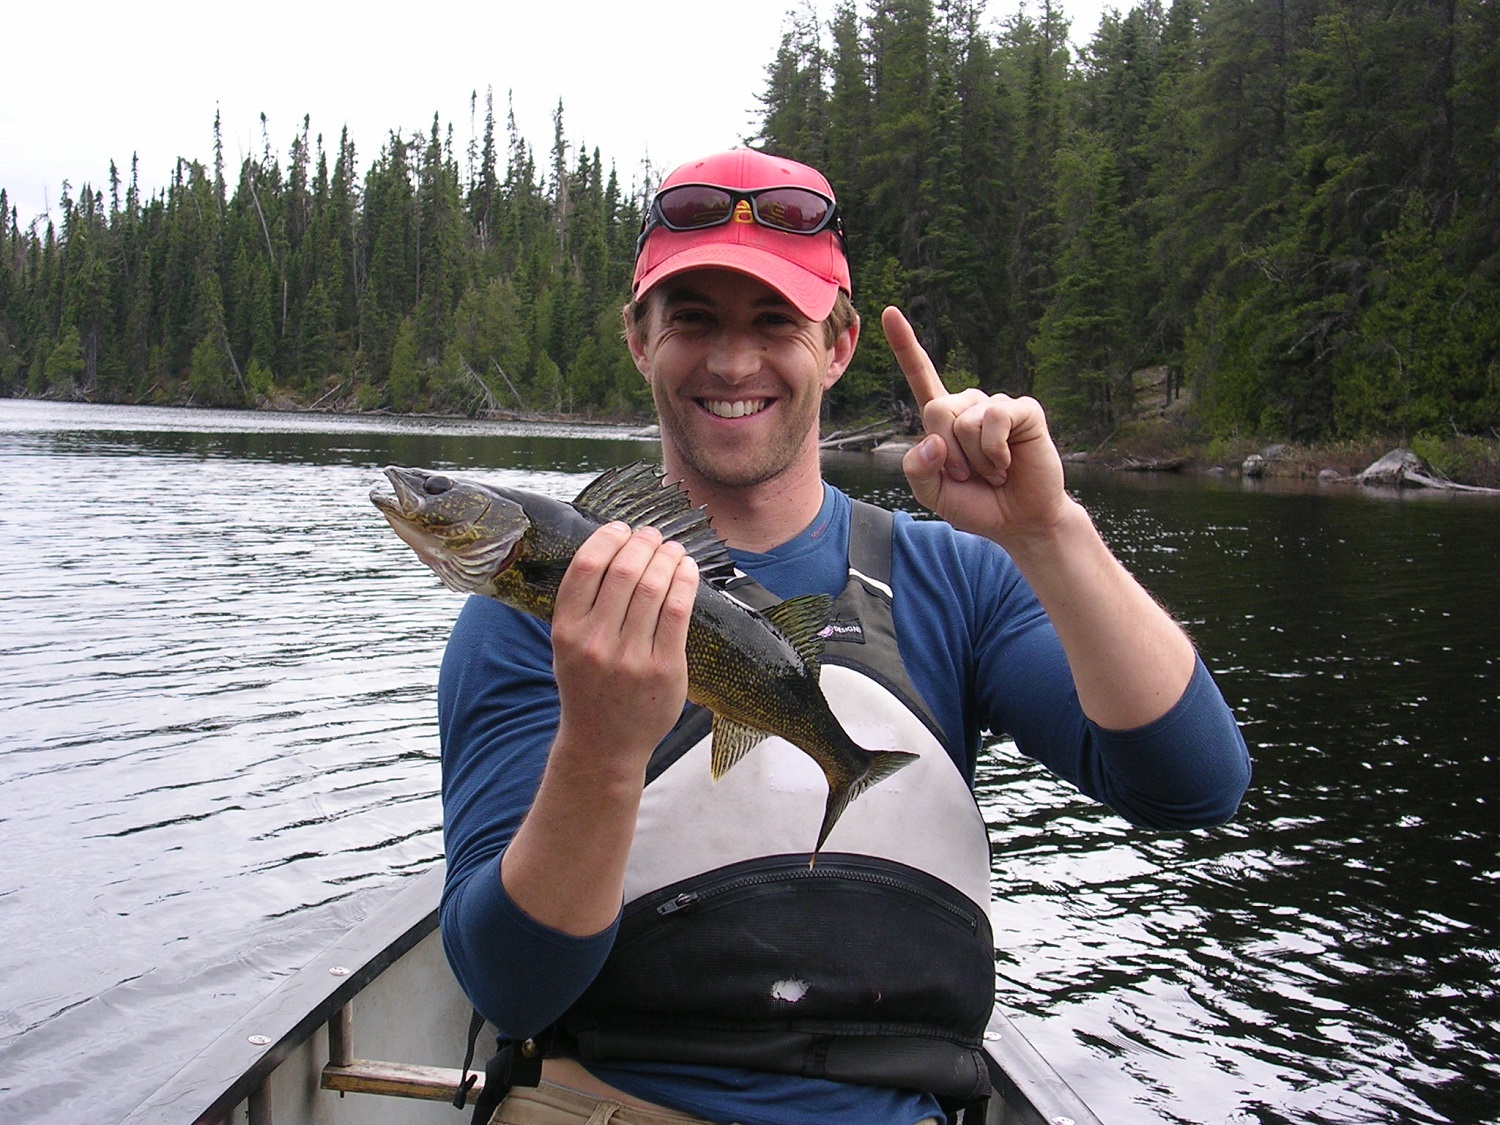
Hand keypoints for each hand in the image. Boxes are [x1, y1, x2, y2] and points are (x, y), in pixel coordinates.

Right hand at [549, 522, 698, 775]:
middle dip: (643, 543)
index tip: (622, 528)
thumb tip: (616, 548)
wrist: (604, 744)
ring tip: (673, 549)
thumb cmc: (588, 687)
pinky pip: (679, 611)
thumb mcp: (568, 646)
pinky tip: (687, 570)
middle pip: (624, 571)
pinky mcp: (664, 668)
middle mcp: (596, 642)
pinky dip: (686, 582)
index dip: (607, 537)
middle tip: (653, 535)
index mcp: (566, 631)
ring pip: (654, 587)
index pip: (586, 567)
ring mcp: (631, 657)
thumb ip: (584, 605)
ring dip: (668, 558)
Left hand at [882, 306, 1069, 543]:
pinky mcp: (1023, 411)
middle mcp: (969, 406)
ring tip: (993, 471)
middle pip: (935, 410)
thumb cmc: (977, 504)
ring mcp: (996, 406)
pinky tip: (1007, 463)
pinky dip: (995, 451)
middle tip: (969, 475)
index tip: (890, 312)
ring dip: (974, 459)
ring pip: (964, 420)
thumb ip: (917, 469)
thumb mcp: (932, 493)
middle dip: (947, 454)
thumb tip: (933, 440)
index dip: (905, 345)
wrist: (1019, 522)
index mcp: (944, 421)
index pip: (921, 376)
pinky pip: (994, 419)